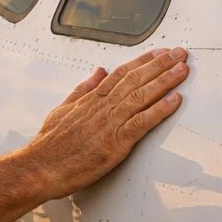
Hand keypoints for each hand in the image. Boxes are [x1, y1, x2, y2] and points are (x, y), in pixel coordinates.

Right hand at [23, 47, 187, 201]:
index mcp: (91, 99)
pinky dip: (160, 110)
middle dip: (160, 64)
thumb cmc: (49, 145)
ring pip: (141, 96)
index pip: (121, 73)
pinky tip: (175, 100)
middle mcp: (101, 107)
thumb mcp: (62, 109)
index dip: (142, 61)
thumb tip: (98, 71)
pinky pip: (142, 122)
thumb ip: (82, 90)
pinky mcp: (114, 143)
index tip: (159, 52)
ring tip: (182, 69)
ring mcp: (108, 124)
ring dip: (165, 81)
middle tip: (180, 53)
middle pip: (135, 79)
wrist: (39, 168)